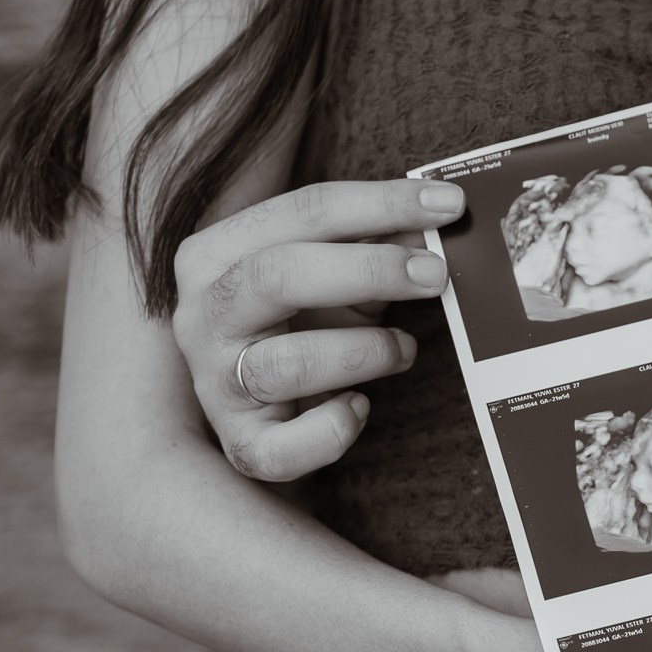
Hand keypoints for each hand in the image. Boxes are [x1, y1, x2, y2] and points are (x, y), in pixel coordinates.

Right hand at [171, 179, 467, 481]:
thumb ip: (376, 241)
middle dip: (369, 270)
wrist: (267, 408)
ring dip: (364, 351)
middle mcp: (204, 314)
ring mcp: (216, 382)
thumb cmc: (303, 325)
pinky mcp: (243, 444)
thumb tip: (436, 216)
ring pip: (287, 363)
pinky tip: (360, 406)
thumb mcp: (336, 273)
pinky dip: (333, 429)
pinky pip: (285, 447)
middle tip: (435, 275)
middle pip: (280, 275)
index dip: (380, 204)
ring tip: (404, 349)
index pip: (301, 212)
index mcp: (216, 253)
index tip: (447, 204)